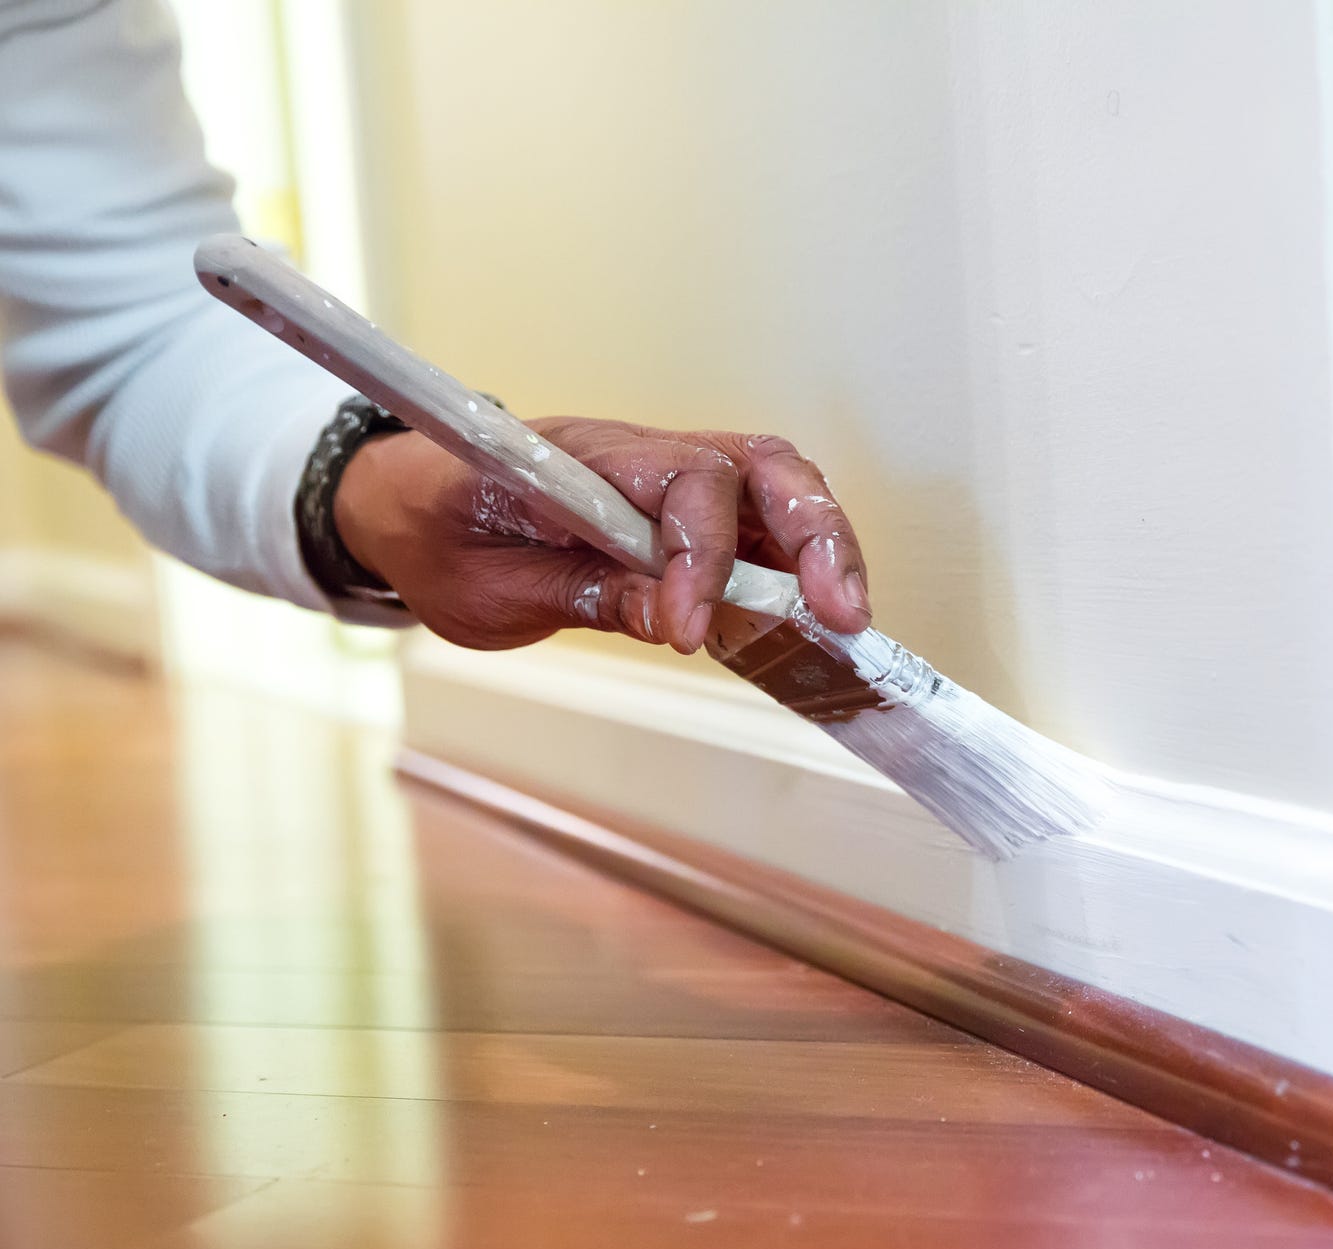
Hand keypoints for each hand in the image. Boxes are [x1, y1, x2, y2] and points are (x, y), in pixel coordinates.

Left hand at [332, 416, 870, 651]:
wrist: (405, 502)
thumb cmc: (437, 533)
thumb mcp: (489, 589)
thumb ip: (585, 594)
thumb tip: (674, 616)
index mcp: (576, 460)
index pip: (678, 482)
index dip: (701, 556)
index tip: (690, 631)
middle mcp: (636, 452)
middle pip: (758, 463)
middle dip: (813, 534)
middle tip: (839, 613)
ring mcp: (665, 473)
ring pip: (775, 483)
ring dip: (823, 545)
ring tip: (845, 617)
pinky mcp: (682, 505)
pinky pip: (759, 517)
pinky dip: (799, 561)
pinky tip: (813, 613)